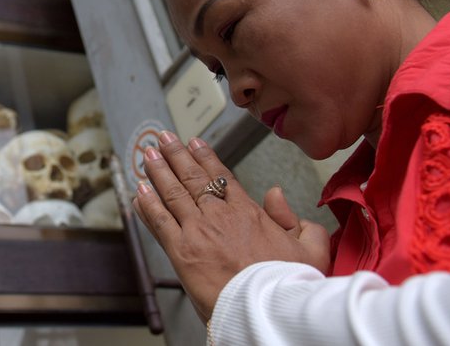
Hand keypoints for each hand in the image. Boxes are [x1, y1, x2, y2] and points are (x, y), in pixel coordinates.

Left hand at [132, 131, 329, 321]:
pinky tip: (139, 192)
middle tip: (163, 139)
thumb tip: (276, 194)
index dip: (205, 158)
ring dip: (158, 171)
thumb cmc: (288, 285)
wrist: (268, 309)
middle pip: (193, 178)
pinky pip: (159, 221)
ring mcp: (198, 231)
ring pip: (173, 193)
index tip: (195, 144)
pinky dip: (147, 204)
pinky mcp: (181, 250)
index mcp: (248, 213)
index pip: (222, 177)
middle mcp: (220, 216)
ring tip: (148, 154)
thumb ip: (295, 219)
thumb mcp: (310, 248)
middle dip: (176, 155)